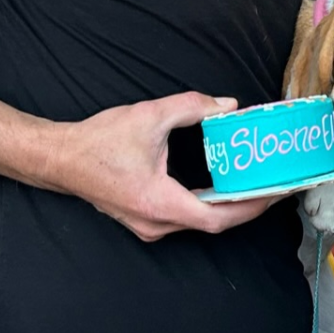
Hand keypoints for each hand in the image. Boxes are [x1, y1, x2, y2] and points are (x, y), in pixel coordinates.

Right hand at [48, 93, 286, 241]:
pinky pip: (185, 218)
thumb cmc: (98, 142)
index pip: (218, 217)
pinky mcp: (144, 220)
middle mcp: (156, 223)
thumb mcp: (149, 116)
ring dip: (228, 207)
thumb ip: (192, 107)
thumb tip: (227, 106)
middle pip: (213, 222)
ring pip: (199, 222)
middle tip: (274, 186)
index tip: (275, 193)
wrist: (59, 159)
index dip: (251, 208)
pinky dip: (208, 205)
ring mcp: (148, 226)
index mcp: (160, 203)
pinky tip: (224, 188)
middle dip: (247, 206)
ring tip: (255, 186)